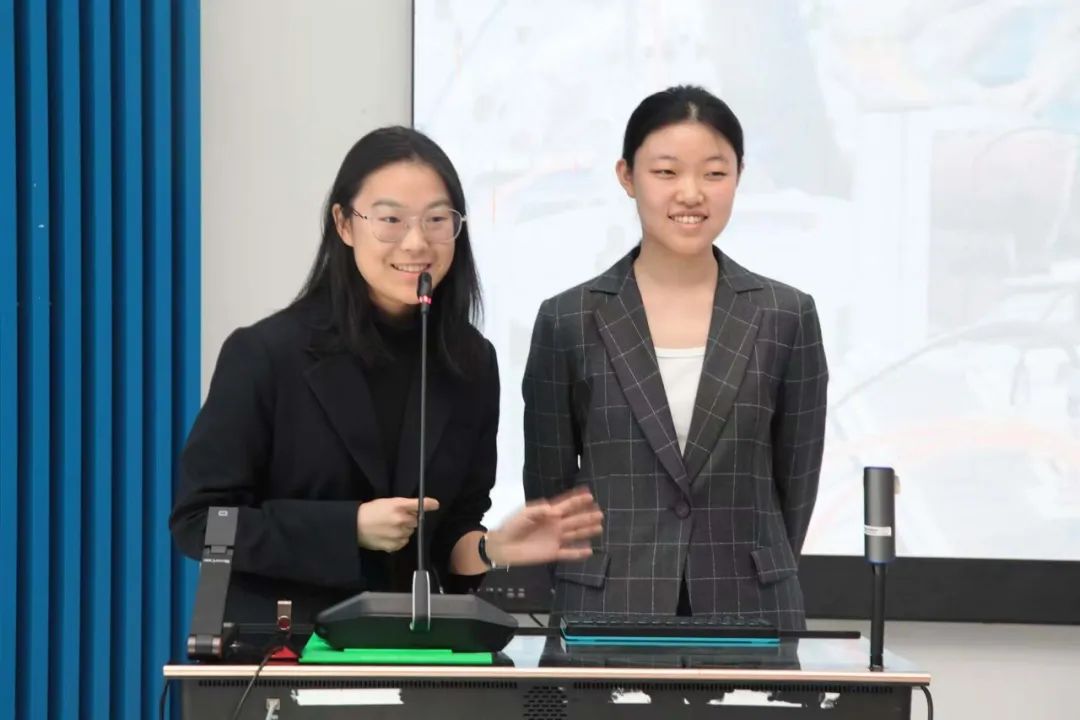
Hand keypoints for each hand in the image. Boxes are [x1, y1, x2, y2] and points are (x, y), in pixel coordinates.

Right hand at [357, 497, 439, 551]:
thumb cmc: (370, 511)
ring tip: (390, 528)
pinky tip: (388, 536)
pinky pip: (403, 542)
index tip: (435, 505)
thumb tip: (418, 509)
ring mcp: (399, 533)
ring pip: (410, 532)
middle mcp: (401, 519)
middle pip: (416, 521)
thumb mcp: (387, 502)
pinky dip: (399, 540)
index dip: (429, 504)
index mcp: (399, 506)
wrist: (354, 525)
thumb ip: (403, 505)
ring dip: (404, 530)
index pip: (419, 504)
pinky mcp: (394, 545)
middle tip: (397, 519)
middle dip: (410, 520)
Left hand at [485, 486, 602, 566]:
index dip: (577, 500)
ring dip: (587, 531)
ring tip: (599, 527)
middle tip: (600, 512)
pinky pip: (568, 553)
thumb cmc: (513, 526)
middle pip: (574, 519)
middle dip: (587, 515)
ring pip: (575, 534)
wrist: (503, 546)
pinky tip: (589, 551)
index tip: (589, 494)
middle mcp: (555, 525)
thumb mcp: (524, 514)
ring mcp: (555, 540)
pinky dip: (578, 553)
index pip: (566, 505)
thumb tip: (553, 509)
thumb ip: (538, 510)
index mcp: (548, 514)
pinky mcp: (552, 553)